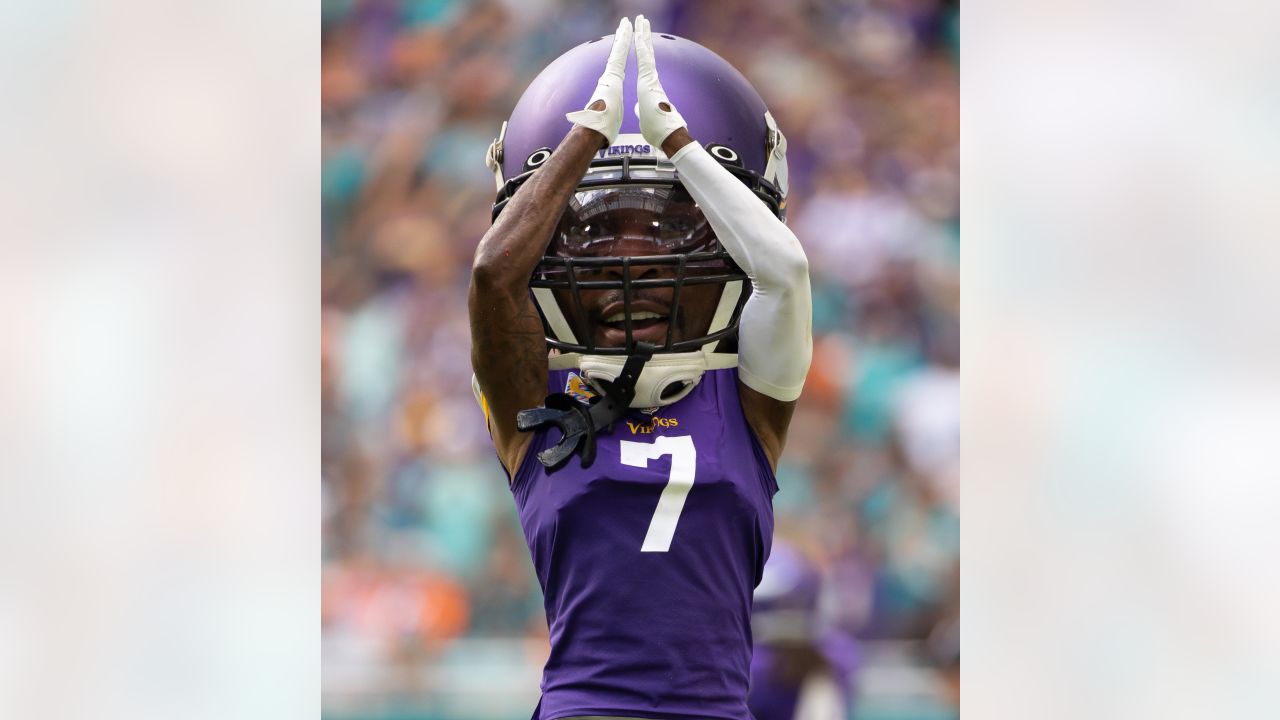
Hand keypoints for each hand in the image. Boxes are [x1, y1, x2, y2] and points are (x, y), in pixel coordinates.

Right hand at [565, 17, 631, 146]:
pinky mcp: (612, 76)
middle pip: (617, 55)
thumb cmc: (601, 129)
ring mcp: (609, 76)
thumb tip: (606, 120)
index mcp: (611, 88)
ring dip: (622, 36)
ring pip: (617, 52)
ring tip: (626, 22)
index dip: (620, 55)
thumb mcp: (609, 120)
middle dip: (621, 40)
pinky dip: (622, 42)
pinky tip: (625, 31)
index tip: (623, 43)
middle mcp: (608, 79)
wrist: (593, 131)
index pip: (618, 68)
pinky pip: (619, 54)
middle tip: (624, 25)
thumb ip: (609, 115)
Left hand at [633, 14, 687, 148]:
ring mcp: (652, 78)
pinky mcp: (649, 80)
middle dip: (645, 36)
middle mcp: (653, 79)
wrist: (669, 135)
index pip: (645, 64)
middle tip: (643, 21)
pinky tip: (639, 33)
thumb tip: (640, 109)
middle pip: (648, 53)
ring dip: (643, 35)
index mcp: (650, 87)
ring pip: (646, 52)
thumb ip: (643, 111)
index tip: (642, 38)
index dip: (644, 51)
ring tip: (641, 19)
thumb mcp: (646, 119)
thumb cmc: (659, 130)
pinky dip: (641, 46)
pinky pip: (644, 58)